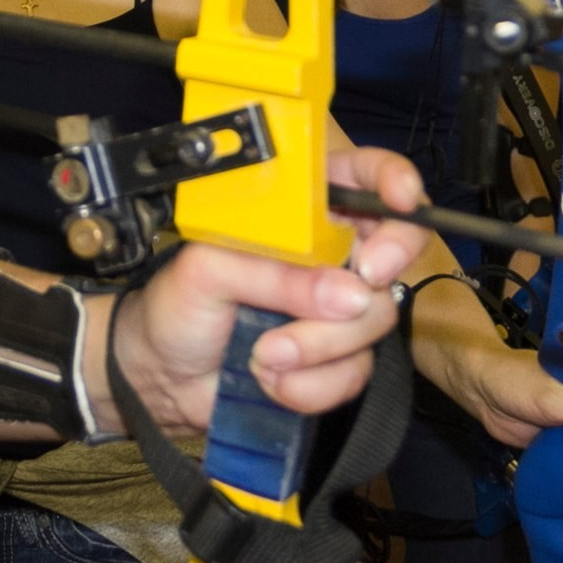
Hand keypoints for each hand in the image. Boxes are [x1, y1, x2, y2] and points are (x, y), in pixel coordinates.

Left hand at [107, 148, 429, 436]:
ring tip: (263, 353)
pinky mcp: (336, 361)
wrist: (161, 377)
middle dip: (366, 287)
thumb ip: (275, 271)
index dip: (394, 181)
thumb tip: (348, 291)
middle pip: (390, 255)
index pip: (363, 177)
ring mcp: (336, 309)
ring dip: (318, 346)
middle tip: (342, 302)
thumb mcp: (210, 270)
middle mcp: (328, 255)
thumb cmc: (175, 306)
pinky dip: (313, 384)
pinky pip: (356, 373)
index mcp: (298, 212)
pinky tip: (272, 379)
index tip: (402, 202)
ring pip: (374, 321)